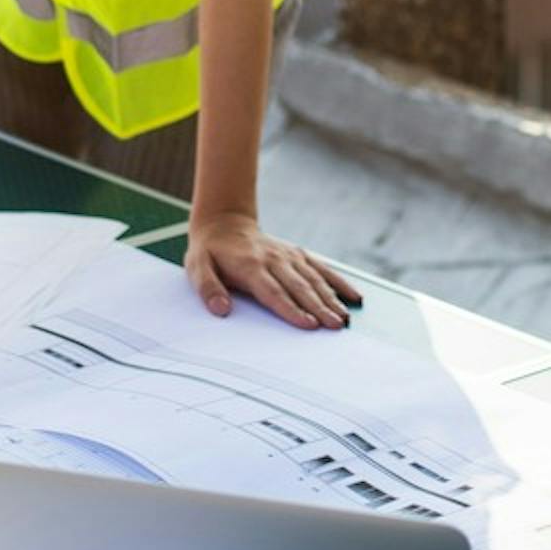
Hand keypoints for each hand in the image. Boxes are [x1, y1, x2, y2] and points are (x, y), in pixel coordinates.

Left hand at [185, 212, 362, 329]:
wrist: (224, 223)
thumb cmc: (210, 252)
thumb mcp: (197, 268)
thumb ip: (208, 288)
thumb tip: (221, 308)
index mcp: (250, 265)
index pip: (273, 292)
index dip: (291, 309)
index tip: (307, 324)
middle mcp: (274, 259)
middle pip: (299, 287)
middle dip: (319, 307)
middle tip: (335, 326)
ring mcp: (289, 256)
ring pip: (314, 279)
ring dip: (331, 299)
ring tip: (344, 317)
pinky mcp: (298, 255)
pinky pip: (321, 269)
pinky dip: (339, 282)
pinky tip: (353, 297)